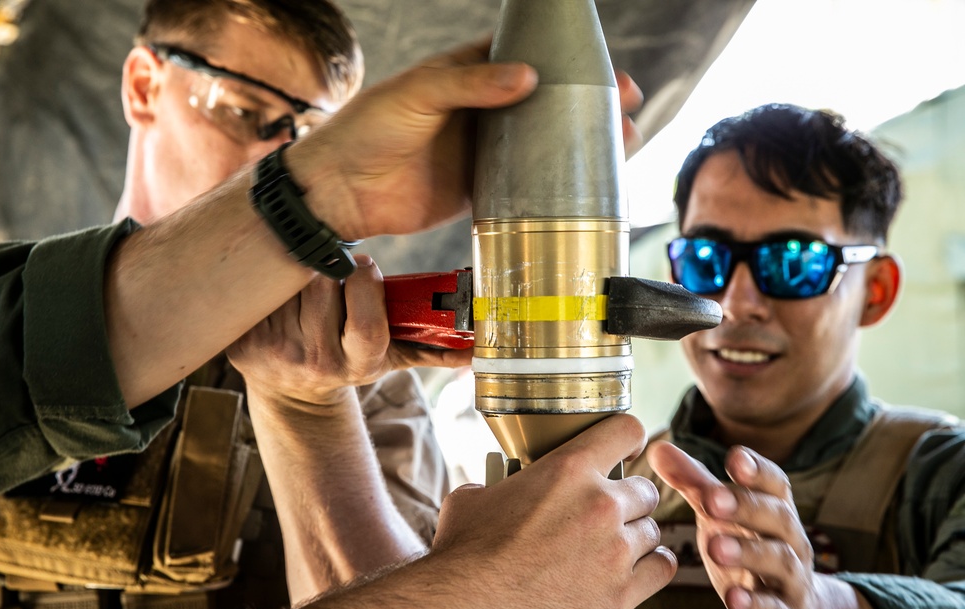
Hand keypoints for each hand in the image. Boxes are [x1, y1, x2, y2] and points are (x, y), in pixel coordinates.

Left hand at [227, 254, 470, 406]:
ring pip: (290, 282)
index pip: (366, 323)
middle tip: (334, 268)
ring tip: (308, 281)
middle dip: (331, 267)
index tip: (367, 268)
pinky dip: (270, 282)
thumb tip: (475, 351)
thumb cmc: (350, 356)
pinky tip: (277, 292)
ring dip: (300, 270)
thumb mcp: (391, 356)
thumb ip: (432, 349)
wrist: (294, 389)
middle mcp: (316, 365)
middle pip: (323, 288)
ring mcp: (276, 356)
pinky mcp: (242, 346)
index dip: (366, 288)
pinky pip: (259, 292)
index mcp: (356, 365)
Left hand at [288, 39, 646, 240]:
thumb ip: (469, 83)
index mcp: (466, 75)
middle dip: (585, 104)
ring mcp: (481, 152)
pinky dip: (553, 186)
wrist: (340, 192)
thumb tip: (526, 77)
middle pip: (544, 103)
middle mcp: (480, 111)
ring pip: (540, 145)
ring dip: (578, 145)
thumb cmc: (366, 129)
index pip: (524, 59)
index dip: (564, 62)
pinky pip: (523, 186)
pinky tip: (584, 186)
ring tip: (621, 143)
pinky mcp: (477, 191)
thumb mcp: (417, 94)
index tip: (601, 67)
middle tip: (625, 105)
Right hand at [430, 414, 676, 608]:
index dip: (629, 439)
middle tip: (606, 516)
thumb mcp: (474, 498)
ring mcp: (614, 551)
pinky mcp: (620, 594)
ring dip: (634, 538)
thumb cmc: (464, 556)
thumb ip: (499, 486)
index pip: (626, 431)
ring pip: (652, 531)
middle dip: (628, 500)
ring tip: (610, 550)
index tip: (627, 451)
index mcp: (567, 470)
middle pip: (645, 489)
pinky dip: (650, 569)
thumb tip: (493, 491)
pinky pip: (662, 569)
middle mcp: (599, 505)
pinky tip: (634, 571)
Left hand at [648, 441, 873, 608]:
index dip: (757, 470)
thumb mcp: (722, 518)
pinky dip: (754, 604)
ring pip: (779, 561)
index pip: (774, 484)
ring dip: (748, 552)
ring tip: (715, 546)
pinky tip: (733, 599)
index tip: (734, 458)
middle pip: (777, 517)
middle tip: (711, 499)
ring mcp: (790, 580)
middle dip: (745, 505)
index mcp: (774, 511)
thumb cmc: (749, 555)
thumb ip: (695, 485)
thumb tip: (659, 449)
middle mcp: (789, 541)